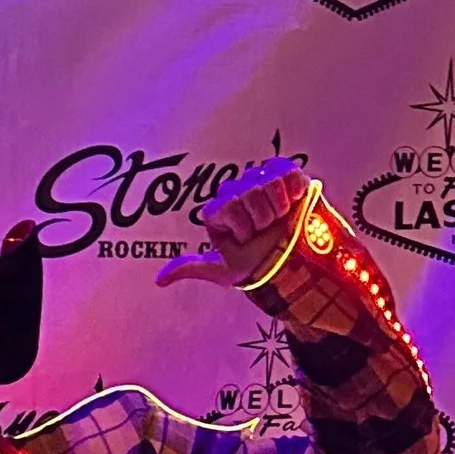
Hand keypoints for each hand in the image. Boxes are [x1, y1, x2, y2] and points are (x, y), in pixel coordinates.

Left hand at [157, 155, 309, 293]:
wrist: (294, 265)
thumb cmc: (258, 266)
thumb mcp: (224, 270)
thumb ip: (193, 267)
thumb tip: (160, 280)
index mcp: (220, 210)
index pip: (229, 205)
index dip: (243, 225)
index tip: (249, 239)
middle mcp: (239, 191)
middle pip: (249, 191)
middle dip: (262, 217)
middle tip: (266, 230)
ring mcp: (262, 181)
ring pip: (269, 181)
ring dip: (278, 206)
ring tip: (280, 219)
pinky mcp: (288, 176)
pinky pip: (288, 173)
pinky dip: (294, 190)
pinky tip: (293, 203)